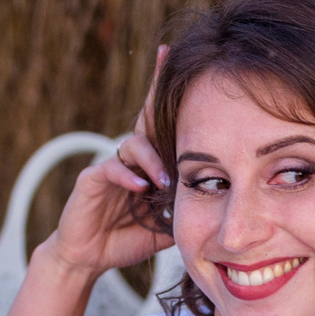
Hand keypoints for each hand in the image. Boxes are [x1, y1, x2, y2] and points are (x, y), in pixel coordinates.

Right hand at [46, 45, 172, 276]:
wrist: (89, 258)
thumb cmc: (127, 239)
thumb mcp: (167, 226)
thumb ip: (187, 210)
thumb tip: (224, 207)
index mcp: (149, 165)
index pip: (163, 127)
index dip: (171, 97)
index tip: (182, 63)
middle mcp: (130, 159)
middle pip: (145, 118)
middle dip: (156, 88)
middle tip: (166, 56)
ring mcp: (110, 166)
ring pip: (132, 145)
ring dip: (152, 160)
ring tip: (164, 181)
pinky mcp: (91, 181)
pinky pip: (110, 169)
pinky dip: (127, 177)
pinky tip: (140, 187)